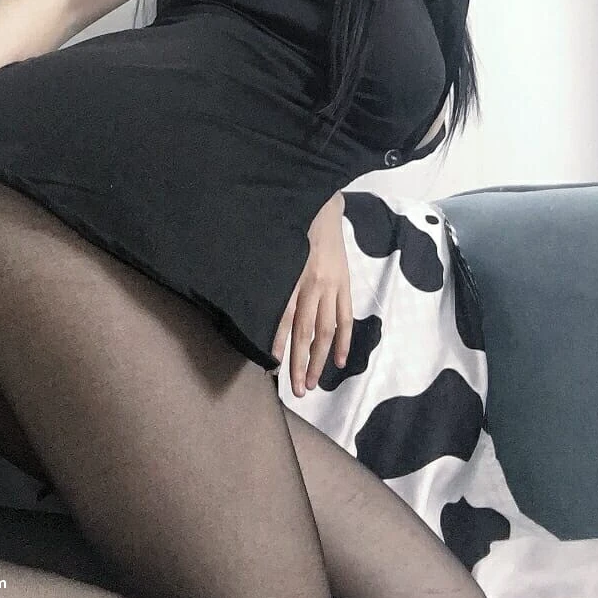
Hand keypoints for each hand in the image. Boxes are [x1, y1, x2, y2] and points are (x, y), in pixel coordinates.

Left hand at [273, 194, 352, 397]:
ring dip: (320, 359)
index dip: (278, 343)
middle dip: (300, 363)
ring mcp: (332, 286)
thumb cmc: (291, 230)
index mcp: (293, 276)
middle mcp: (313, 284)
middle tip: (296, 390)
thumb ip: (268, 278)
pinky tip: (340, 361)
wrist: (322, 207)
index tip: (271, 368)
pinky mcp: (345, 283)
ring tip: (313, 383)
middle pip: (306, 331)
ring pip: (326, 330)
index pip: (285, 317)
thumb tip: (251, 306)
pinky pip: (346, 317)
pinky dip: (344, 341)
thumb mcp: (275, 250)